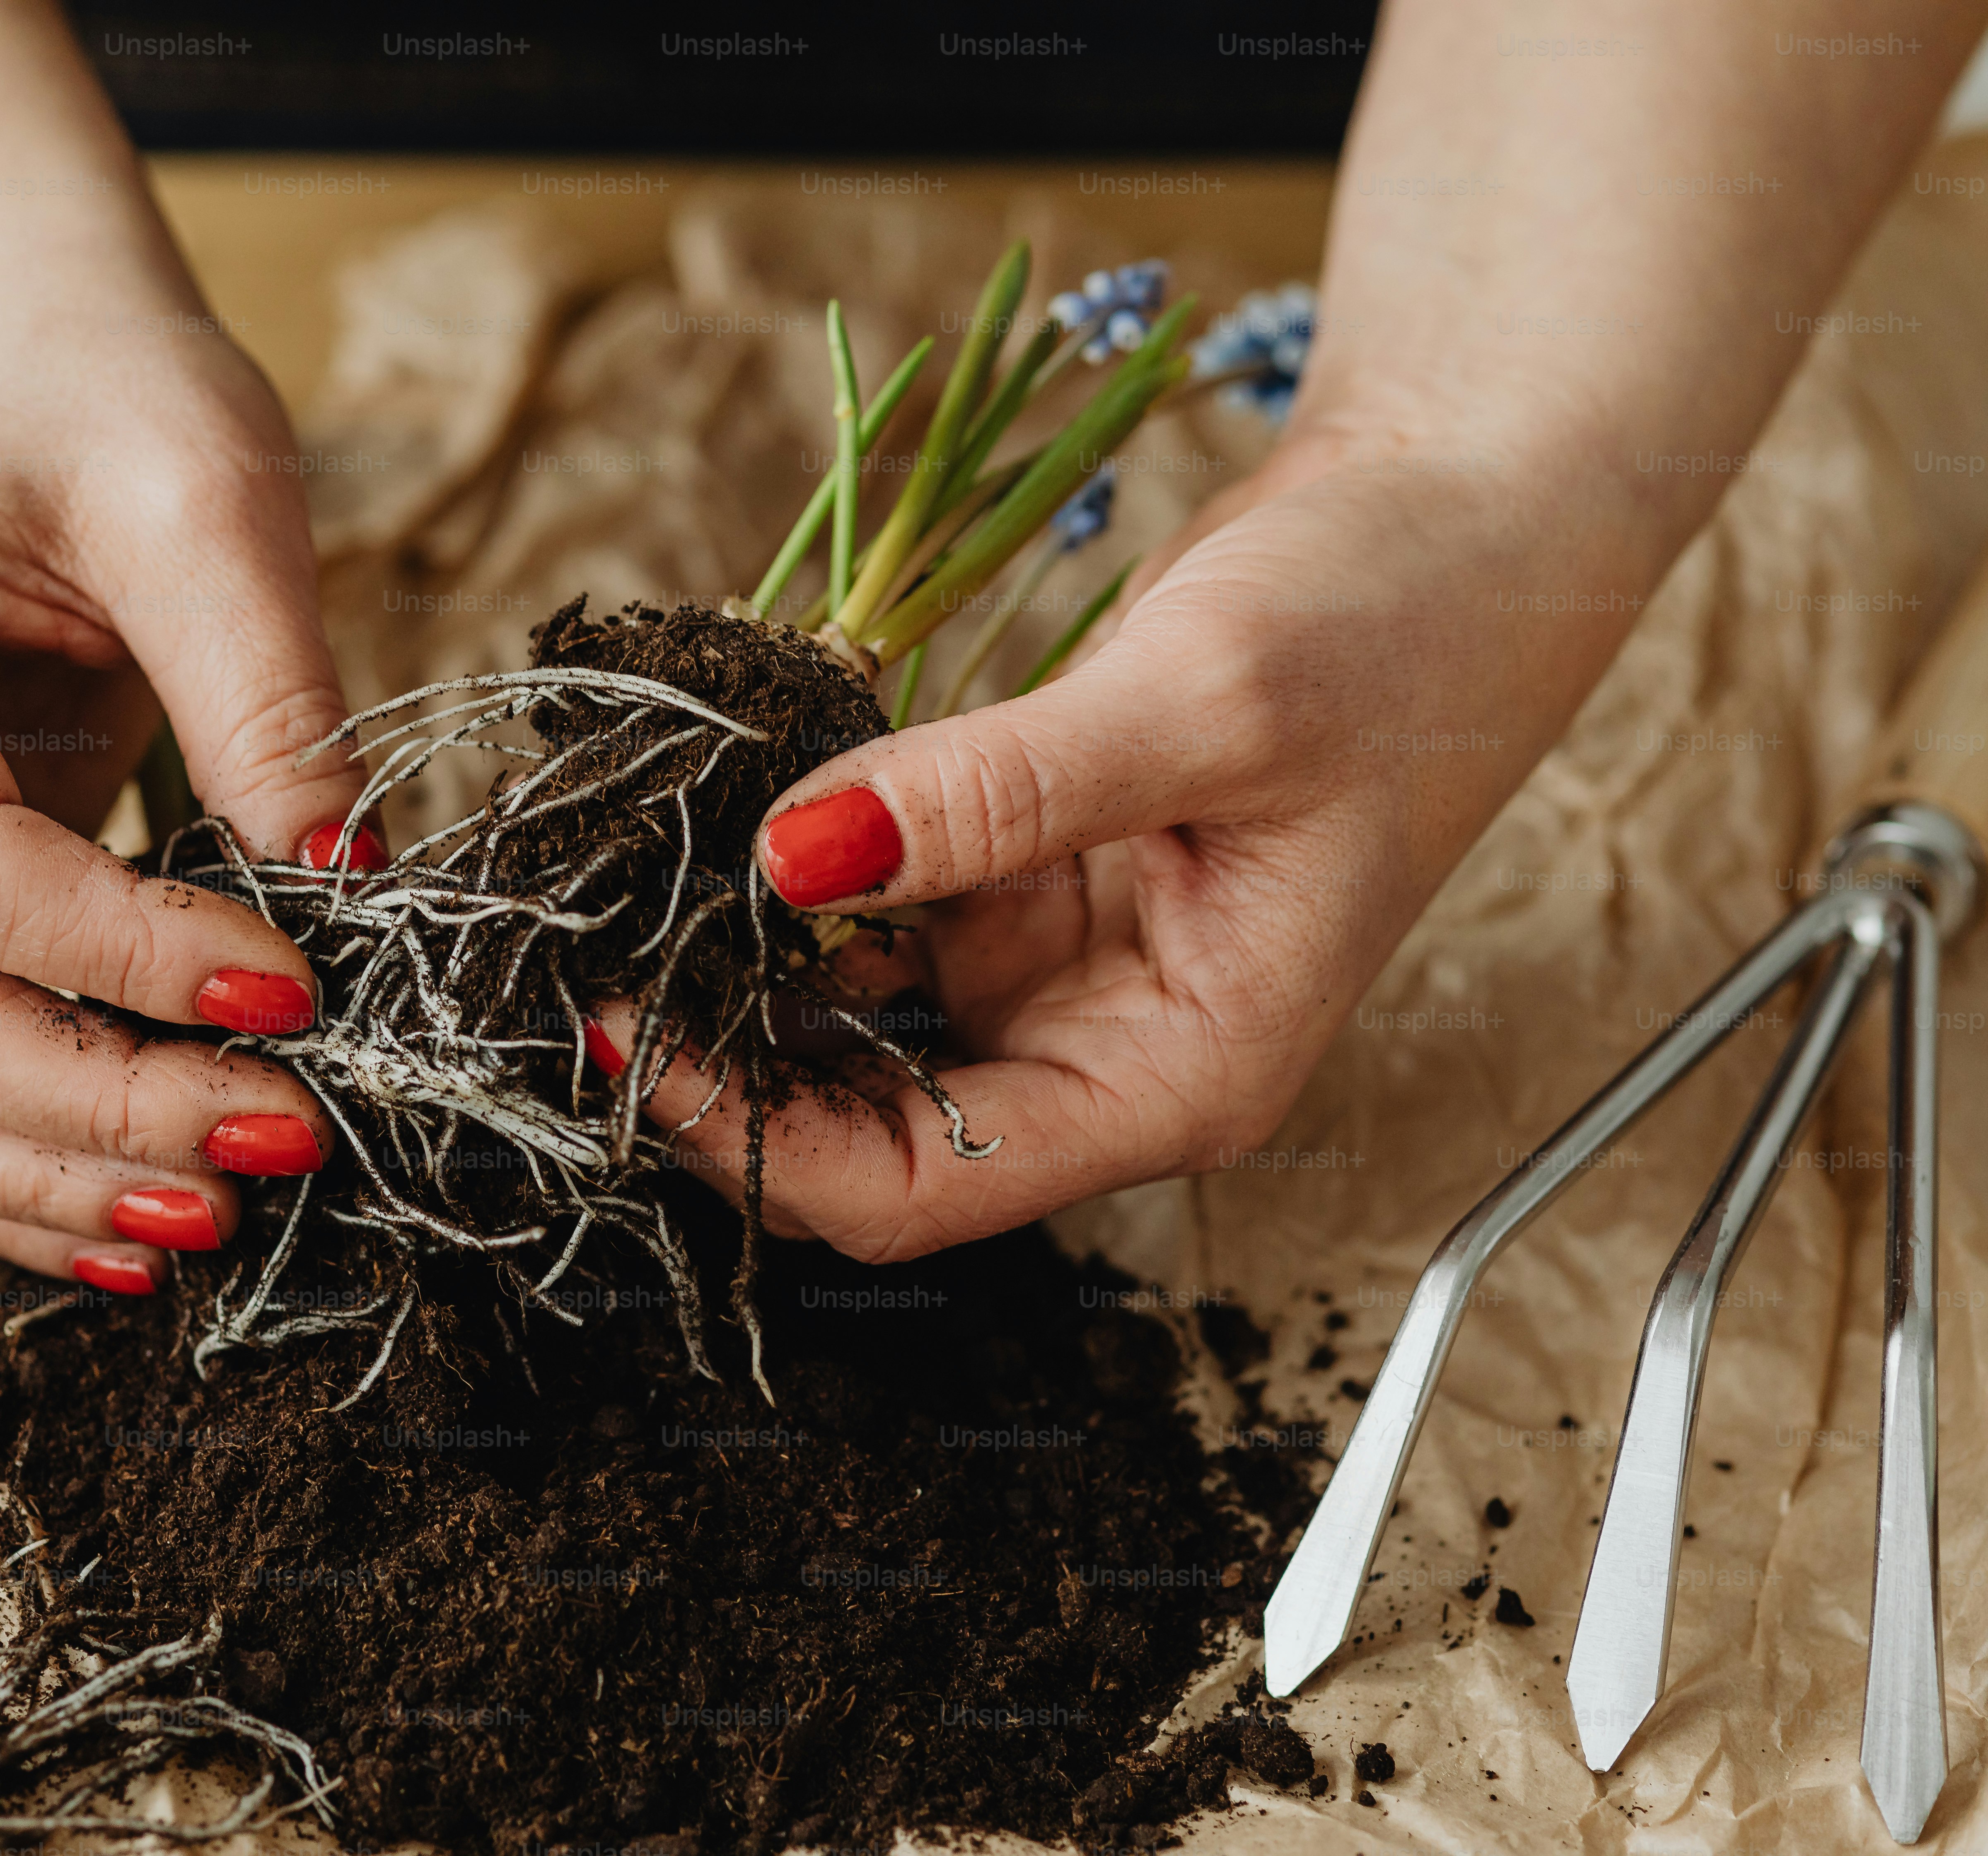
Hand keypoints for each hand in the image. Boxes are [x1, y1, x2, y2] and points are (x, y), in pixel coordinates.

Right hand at [0, 319, 376, 1292]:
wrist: (16, 380)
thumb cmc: (102, 405)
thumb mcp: (206, 496)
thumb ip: (265, 690)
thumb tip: (345, 887)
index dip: (130, 962)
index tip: (297, 990)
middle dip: (104, 1107)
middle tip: (290, 1138)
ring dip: (48, 1176)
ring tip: (219, 1211)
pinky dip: (10, 1170)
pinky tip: (130, 1215)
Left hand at [606, 427, 1644, 1258]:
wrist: (1460, 512)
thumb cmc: (1398, 624)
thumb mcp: (1205, 705)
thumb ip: (995, 795)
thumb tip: (793, 855)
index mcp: (1179, 1075)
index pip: (925, 1185)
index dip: (758, 1138)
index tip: (626, 1041)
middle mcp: (1108, 1048)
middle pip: (865, 1128)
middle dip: (724, 1076)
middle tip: (582, 975)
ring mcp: (1059, 963)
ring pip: (853, 1022)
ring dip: (737, 976)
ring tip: (615, 905)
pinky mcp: (1025, 876)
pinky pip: (875, 911)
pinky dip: (790, 878)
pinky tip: (707, 831)